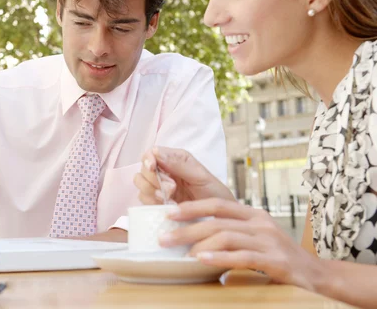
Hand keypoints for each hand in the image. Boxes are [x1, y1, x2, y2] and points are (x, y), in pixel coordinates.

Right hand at [134, 146, 234, 203]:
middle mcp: (164, 171)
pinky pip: (144, 200)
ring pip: (140, 184)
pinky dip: (152, 203)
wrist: (220, 218)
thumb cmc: (215, 194)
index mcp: (175, 159)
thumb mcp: (200, 176)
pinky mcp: (157, 203)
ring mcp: (159, 187)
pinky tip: (166, 206)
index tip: (152, 167)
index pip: (151, 153)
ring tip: (169, 199)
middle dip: (154, 179)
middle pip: (143, 170)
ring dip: (152, 191)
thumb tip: (156, 153)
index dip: (148, 160)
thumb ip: (178, 164)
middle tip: (172, 188)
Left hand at [161, 198, 323, 290]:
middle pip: (216, 221)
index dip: (191, 207)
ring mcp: (269, 241)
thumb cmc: (278, 256)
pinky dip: (219, 258)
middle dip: (186, 228)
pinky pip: (242, 257)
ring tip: (180, 253)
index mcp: (253, 214)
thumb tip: (194, 236)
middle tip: (164, 237)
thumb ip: (231, 232)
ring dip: (198, 244)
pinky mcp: (275, 261)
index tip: (168, 213)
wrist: (316, 275)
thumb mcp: (255, 237)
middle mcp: (260, 223)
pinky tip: (202, 260)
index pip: (217, 204)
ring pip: (226, 236)